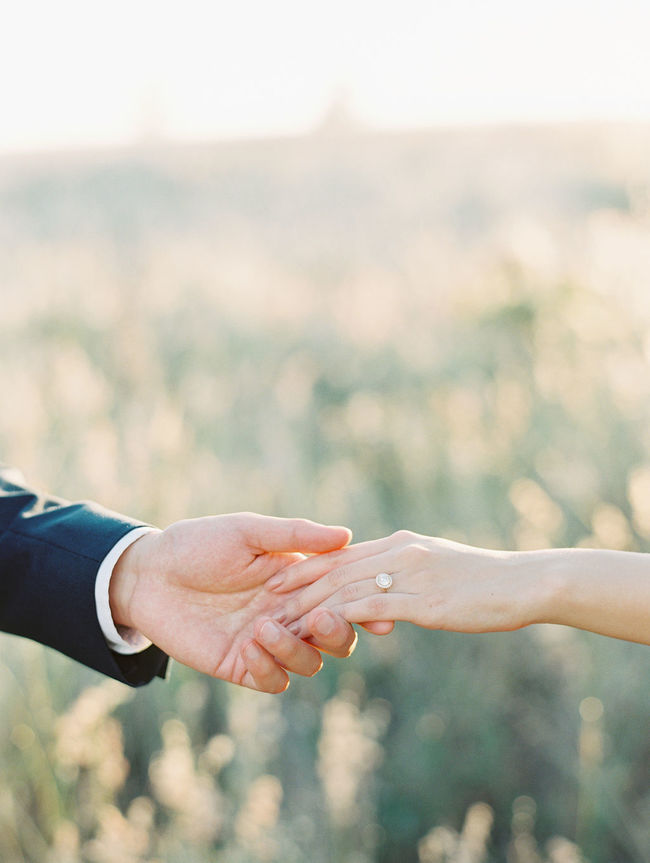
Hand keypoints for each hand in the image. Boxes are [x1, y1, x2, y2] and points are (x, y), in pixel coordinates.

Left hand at [109, 513, 359, 692]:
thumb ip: (295, 536)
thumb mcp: (248, 532)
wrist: (149, 573)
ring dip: (297, 649)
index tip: (379, 609)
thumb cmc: (199, 544)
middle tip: (322, 619)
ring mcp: (268, 641)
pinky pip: (272, 679)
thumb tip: (346, 534)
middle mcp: (290, 613)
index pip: (342, 595)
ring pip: (309, 661)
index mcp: (299, 580)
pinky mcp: (241, 664)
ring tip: (264, 627)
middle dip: (339, 632)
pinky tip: (250, 646)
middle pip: (336, 635)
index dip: (363, 603)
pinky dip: (270, 667)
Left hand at [268, 531, 530, 635]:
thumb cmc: (487, 580)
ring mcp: (410, 574)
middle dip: (298, 584)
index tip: (280, 578)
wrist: (525, 582)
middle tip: (265, 599)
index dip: (308, 565)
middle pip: (336, 567)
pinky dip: (339, 616)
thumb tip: (388, 582)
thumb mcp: (441, 566)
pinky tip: (317, 629)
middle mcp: (399, 553)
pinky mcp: (422, 600)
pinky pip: (371, 606)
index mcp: (401, 544)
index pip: (343, 554)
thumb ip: (409, 570)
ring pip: (346, 586)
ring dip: (309, 604)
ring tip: (280, 619)